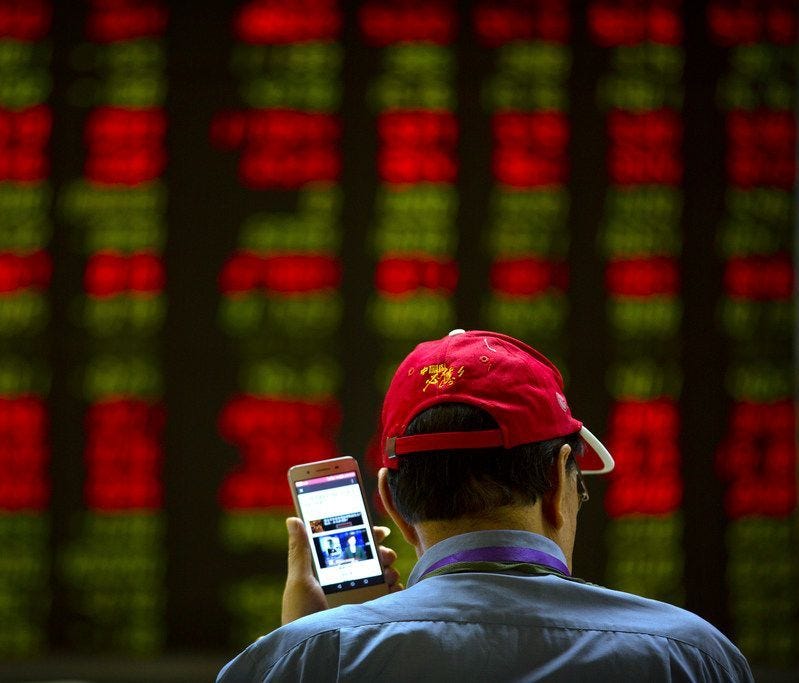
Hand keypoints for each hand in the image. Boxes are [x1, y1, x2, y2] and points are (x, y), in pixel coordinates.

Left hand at [281, 517, 402, 624]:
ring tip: (385, 575)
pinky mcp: (371, 613)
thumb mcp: (299, 582)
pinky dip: (395, 590)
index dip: (367, 535)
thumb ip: (300, 551)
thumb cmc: (300, 616)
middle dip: (382, 553)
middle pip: (372, 558)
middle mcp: (349, 582)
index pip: (353, 546)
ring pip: (385, 575)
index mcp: (332, 571)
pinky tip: (391, 589)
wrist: (312, 651)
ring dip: (389, 571)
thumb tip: (293, 519)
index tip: (379, 531)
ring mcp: (362, 598)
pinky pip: (390, 597)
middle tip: (384, 555)